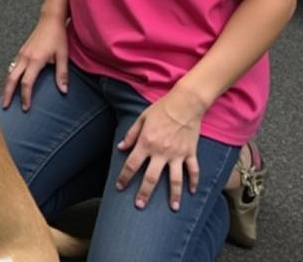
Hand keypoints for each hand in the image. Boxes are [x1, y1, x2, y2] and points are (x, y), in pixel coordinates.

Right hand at [1, 13, 68, 110]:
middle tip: (5, 106)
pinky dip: (10, 76)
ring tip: (6, 96)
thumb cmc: (57, 35)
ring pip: (10, 72)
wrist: (50, 19)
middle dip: (7, 93)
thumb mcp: (63, 55)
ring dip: (7, 85)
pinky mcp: (22, 51)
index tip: (25, 108)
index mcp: (35, 59)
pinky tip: (11, 81)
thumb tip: (63, 90)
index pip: (26, 83)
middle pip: (12, 79)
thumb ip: (62, 74)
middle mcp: (25, 57)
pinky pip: (12, 66)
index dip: (25, 97)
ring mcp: (21, 53)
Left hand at [115, 89, 204, 210]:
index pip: (132, 164)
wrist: (184, 104)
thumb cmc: (161, 109)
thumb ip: (131, 135)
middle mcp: (161, 152)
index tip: (119, 187)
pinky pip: (193, 171)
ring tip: (173, 208)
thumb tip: (120, 147)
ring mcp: (178, 155)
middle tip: (139, 205)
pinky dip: (194, 182)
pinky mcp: (191, 153)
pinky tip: (192, 192)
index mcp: (146, 143)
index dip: (124, 177)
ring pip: (175, 180)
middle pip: (151, 177)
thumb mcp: (141, 118)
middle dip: (144, 193)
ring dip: (173, 196)